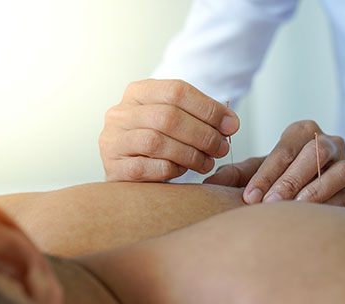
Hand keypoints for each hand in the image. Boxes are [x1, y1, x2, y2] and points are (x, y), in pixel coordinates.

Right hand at [99, 79, 239, 180]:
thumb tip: (231, 123)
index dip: (208, 108)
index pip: (176, 91)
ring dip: (190, 154)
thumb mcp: (177, 122)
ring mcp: (112, 140)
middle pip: (168, 116)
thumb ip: (202, 118)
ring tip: (207, 162)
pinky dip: (170, 169)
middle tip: (222, 148)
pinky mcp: (112, 168)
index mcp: (138, 92)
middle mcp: (120, 113)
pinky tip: (182, 171)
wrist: (129, 171)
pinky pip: (146, 167)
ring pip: (156, 141)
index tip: (232, 125)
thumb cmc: (158, 144)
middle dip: (202, 134)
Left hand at [206, 120, 344, 206]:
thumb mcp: (261, 170)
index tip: (249, 198)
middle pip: (312, 155)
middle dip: (289, 180)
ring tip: (292, 209)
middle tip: (269, 204)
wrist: (322, 185)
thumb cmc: (284, 175)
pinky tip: (312, 219)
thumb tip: (206, 185)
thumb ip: (237, 175)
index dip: (266, 174)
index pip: (284, 149)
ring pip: (337, 172)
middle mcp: (330, 142)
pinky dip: (330, 207)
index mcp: (303, 131)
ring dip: (314, 191)